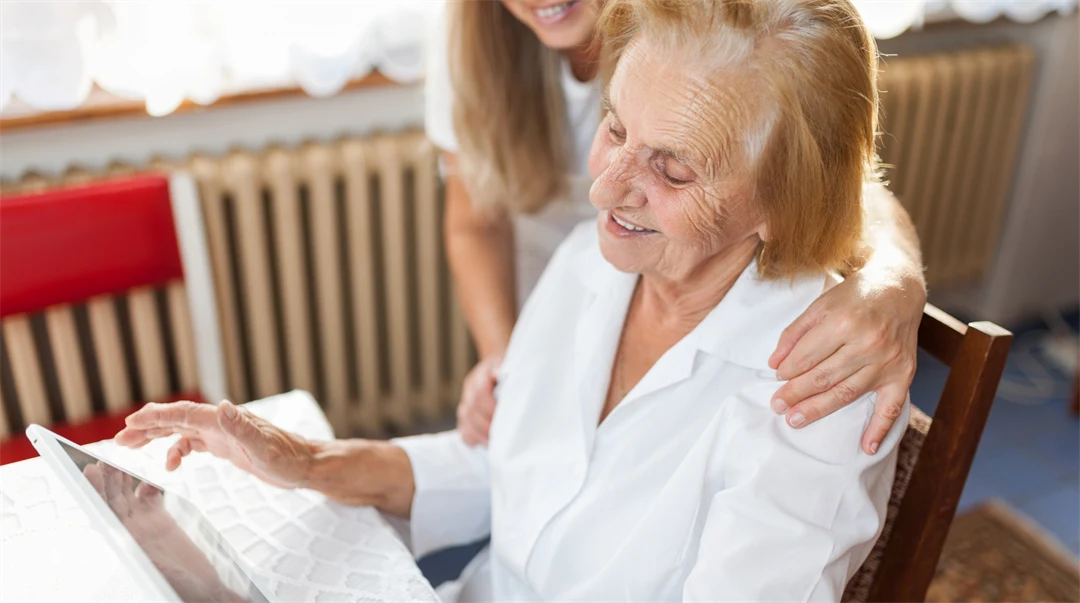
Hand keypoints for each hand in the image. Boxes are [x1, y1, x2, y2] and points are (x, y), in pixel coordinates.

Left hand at [83, 462, 242, 601]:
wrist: (204, 591)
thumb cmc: (184, 586)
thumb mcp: (162, 571)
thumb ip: (147, 554)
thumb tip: (130, 538)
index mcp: (128, 543)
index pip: (105, 511)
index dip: (96, 492)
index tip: (89, 473)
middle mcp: (132, 532)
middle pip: (114, 500)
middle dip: (106, 480)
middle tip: (99, 460)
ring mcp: (146, 526)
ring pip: (128, 497)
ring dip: (120, 480)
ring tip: (112, 463)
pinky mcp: (161, 523)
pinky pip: (149, 499)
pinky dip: (146, 486)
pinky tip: (145, 478)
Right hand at [115, 400, 313, 487]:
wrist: (304, 465)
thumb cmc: (288, 458)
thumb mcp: (265, 448)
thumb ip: (242, 428)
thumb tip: (224, 406)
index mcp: (225, 420)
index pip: (183, 413)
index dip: (156, 416)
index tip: (131, 422)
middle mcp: (220, 423)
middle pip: (176, 419)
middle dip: (147, 426)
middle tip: (120, 438)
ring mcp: (222, 434)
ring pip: (181, 431)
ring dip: (156, 437)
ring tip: (130, 446)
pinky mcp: (226, 446)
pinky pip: (193, 444)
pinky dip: (177, 451)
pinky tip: (170, 465)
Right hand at [457, 355, 501, 445]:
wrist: (496, 363)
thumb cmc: (508, 365)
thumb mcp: (510, 361)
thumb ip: (505, 368)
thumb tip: (500, 373)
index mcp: (482, 373)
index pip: (481, 393)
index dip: (490, 408)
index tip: (504, 420)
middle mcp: (470, 386)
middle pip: (472, 410)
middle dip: (485, 426)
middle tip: (500, 438)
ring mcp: (465, 398)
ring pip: (465, 419)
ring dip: (478, 434)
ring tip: (492, 445)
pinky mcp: (465, 410)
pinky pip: (462, 426)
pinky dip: (470, 437)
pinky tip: (480, 444)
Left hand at [768, 270, 923, 453]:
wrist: (897, 288)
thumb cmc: (854, 296)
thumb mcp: (820, 305)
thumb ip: (794, 333)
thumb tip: (773, 364)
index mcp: (844, 322)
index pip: (807, 356)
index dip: (787, 370)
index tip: (776, 378)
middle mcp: (867, 343)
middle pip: (823, 377)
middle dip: (795, 394)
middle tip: (776, 406)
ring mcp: (887, 362)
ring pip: (846, 393)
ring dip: (818, 410)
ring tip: (794, 420)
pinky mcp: (903, 374)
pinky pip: (892, 407)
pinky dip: (879, 429)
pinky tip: (865, 448)